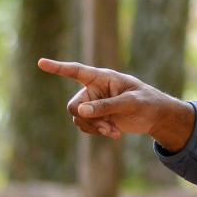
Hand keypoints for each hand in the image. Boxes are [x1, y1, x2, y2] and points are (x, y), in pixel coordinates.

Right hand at [37, 58, 195, 149]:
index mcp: (102, 77)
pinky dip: (97, 132)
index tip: (41, 63)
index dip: (58, 68)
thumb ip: (106, 106)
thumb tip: (80, 112)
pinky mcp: (97, 117)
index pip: (76, 71)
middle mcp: (94, 89)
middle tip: (107, 127)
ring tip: (114, 132)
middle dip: (87, 119)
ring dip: (94, 128)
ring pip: (78, 118)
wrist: (155, 116)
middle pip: (74, 105)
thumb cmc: (147, 102)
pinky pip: (85, 126)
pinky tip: (115, 133)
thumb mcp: (130, 103)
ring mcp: (94, 104)